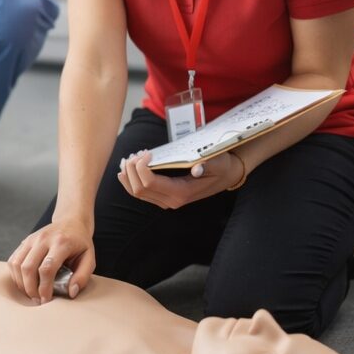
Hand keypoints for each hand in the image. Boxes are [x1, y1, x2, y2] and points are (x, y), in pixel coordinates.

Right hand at [7, 217, 95, 302]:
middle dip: (30, 288)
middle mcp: (43, 239)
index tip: (46, 299)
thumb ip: (83, 276)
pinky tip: (24, 282)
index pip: (47, 268)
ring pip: (17, 264)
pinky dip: (15, 275)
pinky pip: (13, 260)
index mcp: (61, 243)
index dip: (44, 288)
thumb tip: (71, 292)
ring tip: (31, 292)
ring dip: (21, 283)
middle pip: (28, 267)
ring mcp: (32, 239)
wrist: (71, 221)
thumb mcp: (90, 258)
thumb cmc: (80, 243)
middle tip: (37, 299)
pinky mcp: (25, 241)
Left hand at [115, 150, 244, 209]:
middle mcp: (171, 201)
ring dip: (128, 175)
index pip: (150, 183)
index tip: (147, 152)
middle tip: (136, 153)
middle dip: (132, 170)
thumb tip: (197, 168)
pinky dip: (130, 181)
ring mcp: (166, 201)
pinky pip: (140, 193)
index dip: (141, 168)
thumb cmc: (221, 166)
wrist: (226, 176)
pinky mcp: (162, 197)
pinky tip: (127, 169)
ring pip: (136, 193)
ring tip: (130, 158)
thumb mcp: (218, 161)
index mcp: (181, 192)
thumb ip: (208, 164)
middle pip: (138, 189)